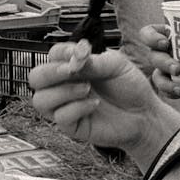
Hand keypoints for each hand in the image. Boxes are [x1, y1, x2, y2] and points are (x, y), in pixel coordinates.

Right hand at [29, 40, 179, 169]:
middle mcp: (62, 86)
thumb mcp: (116, 65)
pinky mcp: (70, 126)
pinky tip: (95, 105)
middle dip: (51, 72)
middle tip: (73, 72)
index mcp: (72, 67)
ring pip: (40, 99)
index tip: (82, 53)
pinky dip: (77, 108)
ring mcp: (64, 106)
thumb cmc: (129, 87)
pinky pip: (60, 116)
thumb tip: (75, 57)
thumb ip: (93, 61)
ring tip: (87, 90)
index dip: (62, 53)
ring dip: (63, 92)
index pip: (52, 55)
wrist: (144, 113)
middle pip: (35, 78)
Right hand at [138, 23, 179, 99]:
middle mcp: (165, 52)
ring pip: (157, 76)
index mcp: (169, 36)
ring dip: (165, 82)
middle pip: (153, 56)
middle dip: (163, 63)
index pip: (148, 33)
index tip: (165, 43)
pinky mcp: (173, 84)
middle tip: (178, 68)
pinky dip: (171, 92)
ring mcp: (167, 69)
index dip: (151, 38)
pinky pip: (166, 90)